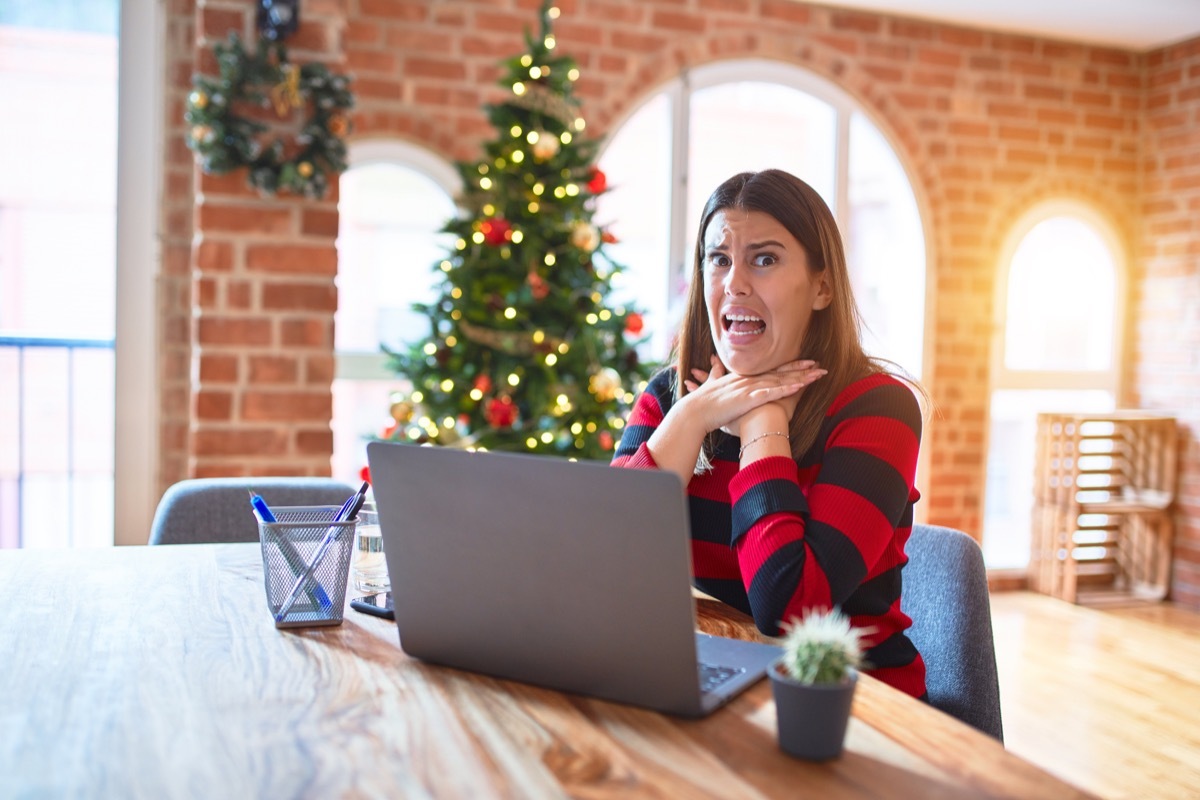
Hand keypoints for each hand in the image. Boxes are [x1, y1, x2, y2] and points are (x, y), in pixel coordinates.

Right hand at [681, 356, 826, 437]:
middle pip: (779, 373)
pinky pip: (770, 393)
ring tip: (817, 375)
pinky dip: (785, 389)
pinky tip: (798, 386)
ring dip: (799, 378)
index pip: (770, 369)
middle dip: (801, 369)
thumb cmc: (702, 402)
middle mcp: (748, 379)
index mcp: (743, 377)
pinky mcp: (747, 399)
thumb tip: (714, 364)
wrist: (694, 412)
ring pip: (779, 381)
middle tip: (819, 366)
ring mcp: (748, 388)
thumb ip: (715, 373)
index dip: (788, 365)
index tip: (804, 362)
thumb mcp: (710, 384)